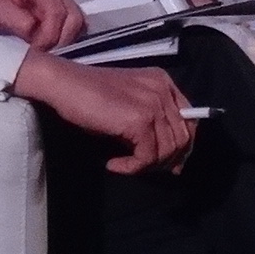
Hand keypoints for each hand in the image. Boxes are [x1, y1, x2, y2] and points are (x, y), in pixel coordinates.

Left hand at [0, 0, 88, 48]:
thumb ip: (17, 21)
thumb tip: (35, 34)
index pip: (57, 13)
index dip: (48, 36)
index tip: (34, 51)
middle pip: (74, 17)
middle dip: (60, 39)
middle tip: (41, 53)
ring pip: (76, 21)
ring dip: (63, 39)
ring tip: (42, 48)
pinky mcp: (59, 2)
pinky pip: (70, 22)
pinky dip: (62, 35)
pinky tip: (45, 42)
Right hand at [12, 51, 194, 174]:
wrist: (65, 84)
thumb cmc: (89, 95)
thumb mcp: (127, 105)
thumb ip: (150, 123)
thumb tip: (168, 160)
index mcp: (164, 83)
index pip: (190, 120)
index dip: (182, 146)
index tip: (168, 164)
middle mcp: (164, 91)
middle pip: (183, 137)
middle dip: (167, 160)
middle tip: (143, 169)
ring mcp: (154, 104)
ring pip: (167, 150)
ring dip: (147, 165)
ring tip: (125, 165)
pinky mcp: (140, 120)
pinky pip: (147, 156)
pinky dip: (132, 167)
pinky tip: (114, 164)